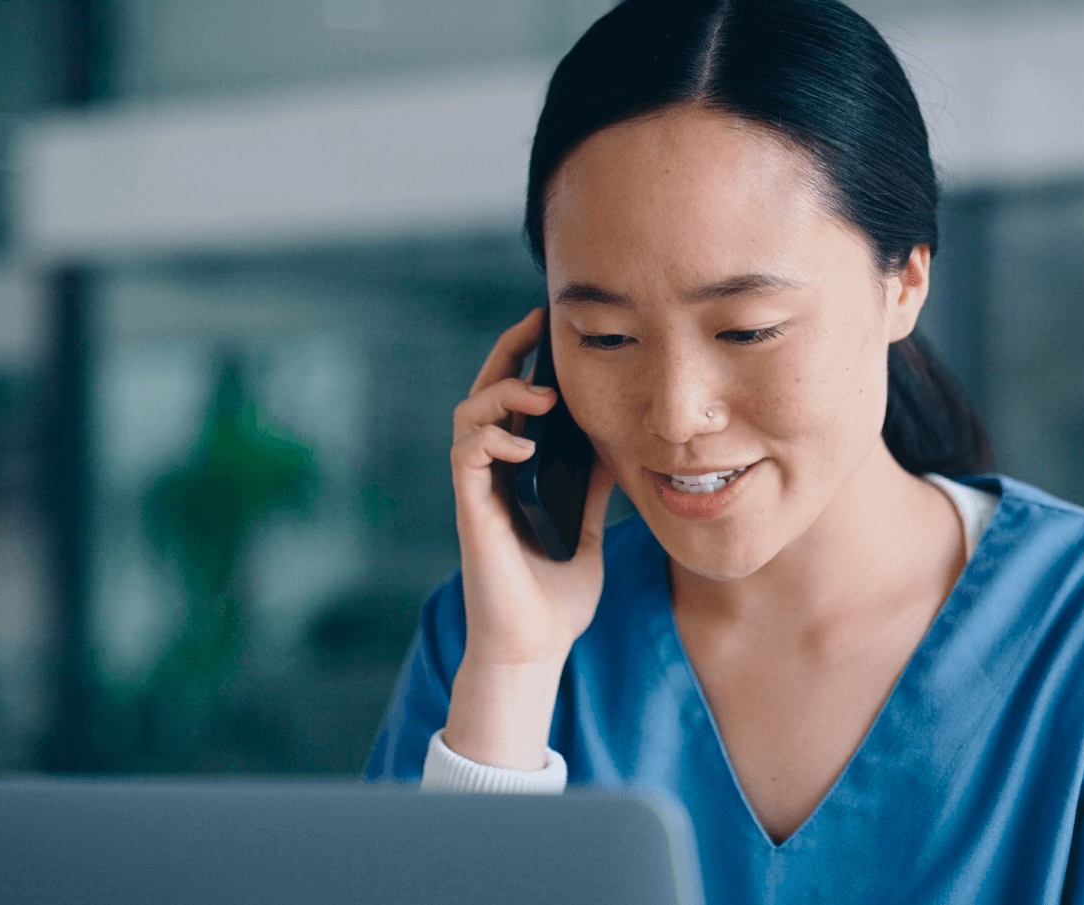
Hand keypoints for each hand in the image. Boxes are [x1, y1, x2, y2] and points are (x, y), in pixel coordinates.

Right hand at [444, 307, 613, 768]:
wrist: (535, 647)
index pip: (512, 404)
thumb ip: (591, 485)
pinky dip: (492, 438)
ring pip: (468, 417)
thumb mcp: (586, 527)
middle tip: (534, 324)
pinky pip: (468, 457)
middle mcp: (492, 476)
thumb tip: (615, 444)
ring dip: (500, 394)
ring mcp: (479, 492)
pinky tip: (524, 442)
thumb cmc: (556, 596)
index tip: (550, 329)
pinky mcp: (473, 512)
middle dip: (506, 354)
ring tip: (539, 396)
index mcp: (516, 474)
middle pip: (484, 395)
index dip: (524, 362)